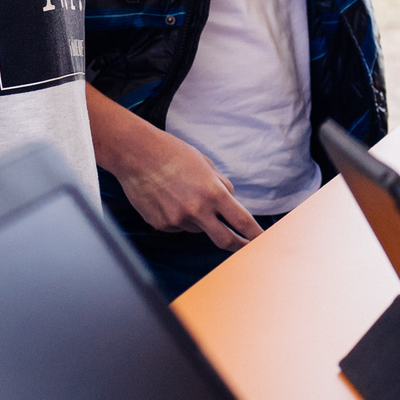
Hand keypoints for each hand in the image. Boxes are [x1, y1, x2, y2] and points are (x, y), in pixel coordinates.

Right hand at [87, 91, 262, 249]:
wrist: (135, 154)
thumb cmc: (172, 153)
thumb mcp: (205, 163)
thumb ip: (221, 184)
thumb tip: (229, 199)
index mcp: (212, 192)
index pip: (241, 221)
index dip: (255, 235)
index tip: (263, 241)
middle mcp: (196, 210)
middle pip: (224, 240)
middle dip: (237, 246)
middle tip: (243, 247)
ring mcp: (177, 220)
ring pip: (197, 228)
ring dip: (199, 219)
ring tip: (183, 194)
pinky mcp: (160, 224)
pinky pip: (178, 227)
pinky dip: (179, 218)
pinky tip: (168, 198)